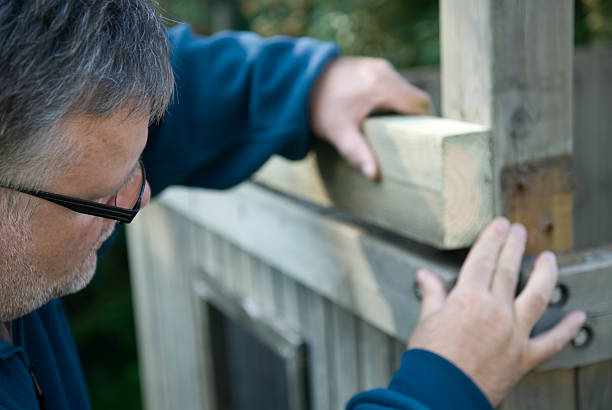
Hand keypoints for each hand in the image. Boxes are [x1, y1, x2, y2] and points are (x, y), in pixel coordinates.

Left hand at [309, 57, 431, 178]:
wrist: (296, 80)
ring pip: (403, 90)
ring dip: (401, 108)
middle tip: (405, 141)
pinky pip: (390, 83)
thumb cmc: (317, 107)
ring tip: (391, 130)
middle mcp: (384, 72)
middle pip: (414, 98)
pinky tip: (377, 115)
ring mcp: (377, 66)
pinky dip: (390, 99)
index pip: (421, 105)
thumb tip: (375, 175)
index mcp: (382, 87)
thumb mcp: (338, 132)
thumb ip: (357, 153)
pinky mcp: (369, 66)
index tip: (419, 142)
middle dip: (413, 119)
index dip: (424, 124)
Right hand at [409, 218, 585, 406]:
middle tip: (519, 230)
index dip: (492, 238)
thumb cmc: (430, 359)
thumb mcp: (427, 321)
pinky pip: (552, 341)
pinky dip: (568, 328)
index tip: (499, 225)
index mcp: (467, 299)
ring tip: (549, 258)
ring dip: (546, 273)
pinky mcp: (524, 357)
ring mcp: (513, 333)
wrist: (440, 394)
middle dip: (514, 246)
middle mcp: (495, 311)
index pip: (483, 259)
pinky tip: (578, 315)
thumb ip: (432, 295)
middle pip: (509, 270)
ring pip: (537, 296)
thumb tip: (424, 276)